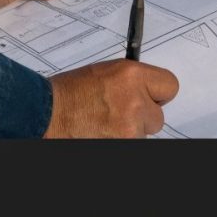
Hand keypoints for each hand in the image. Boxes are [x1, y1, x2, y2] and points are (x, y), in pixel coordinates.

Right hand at [44, 60, 178, 137]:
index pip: (170, 86)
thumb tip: (148, 90)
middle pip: (158, 116)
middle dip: (142, 117)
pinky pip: (133, 142)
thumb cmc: (69, 94)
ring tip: (103, 123)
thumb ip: (131, 81)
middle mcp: (135, 101)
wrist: (46, 114)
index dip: (158, 94)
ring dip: (129, 131)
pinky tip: (101, 132)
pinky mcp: (124, 144)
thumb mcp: (105, 73)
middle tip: (119, 114)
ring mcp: (130, 127)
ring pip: (144, 134)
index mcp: (131, 75)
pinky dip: (120, 140)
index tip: (150, 98)